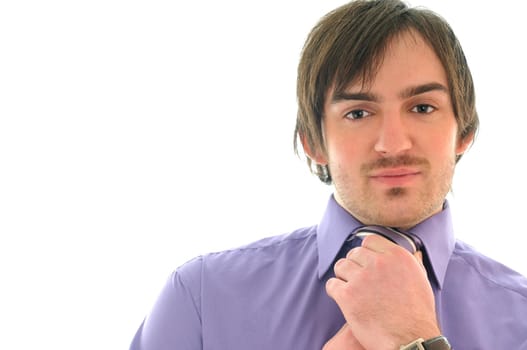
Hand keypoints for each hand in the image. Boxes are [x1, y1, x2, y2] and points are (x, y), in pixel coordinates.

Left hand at [326, 235, 439, 349]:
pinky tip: (344, 300)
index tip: (365, 263)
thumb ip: (412, 263)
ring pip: (340, 266)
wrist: (411, 340)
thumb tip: (413, 251)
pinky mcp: (348, 296)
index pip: (369, 241)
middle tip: (358, 280)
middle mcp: (379, 263)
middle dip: (354, 265)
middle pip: (354, 253)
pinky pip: (332, 285)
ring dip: (343, 277)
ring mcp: (362, 278)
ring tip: (351, 289)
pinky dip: (335, 292)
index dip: (366, 252)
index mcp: (397, 256)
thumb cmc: (417, 314)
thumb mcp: (421, 281)